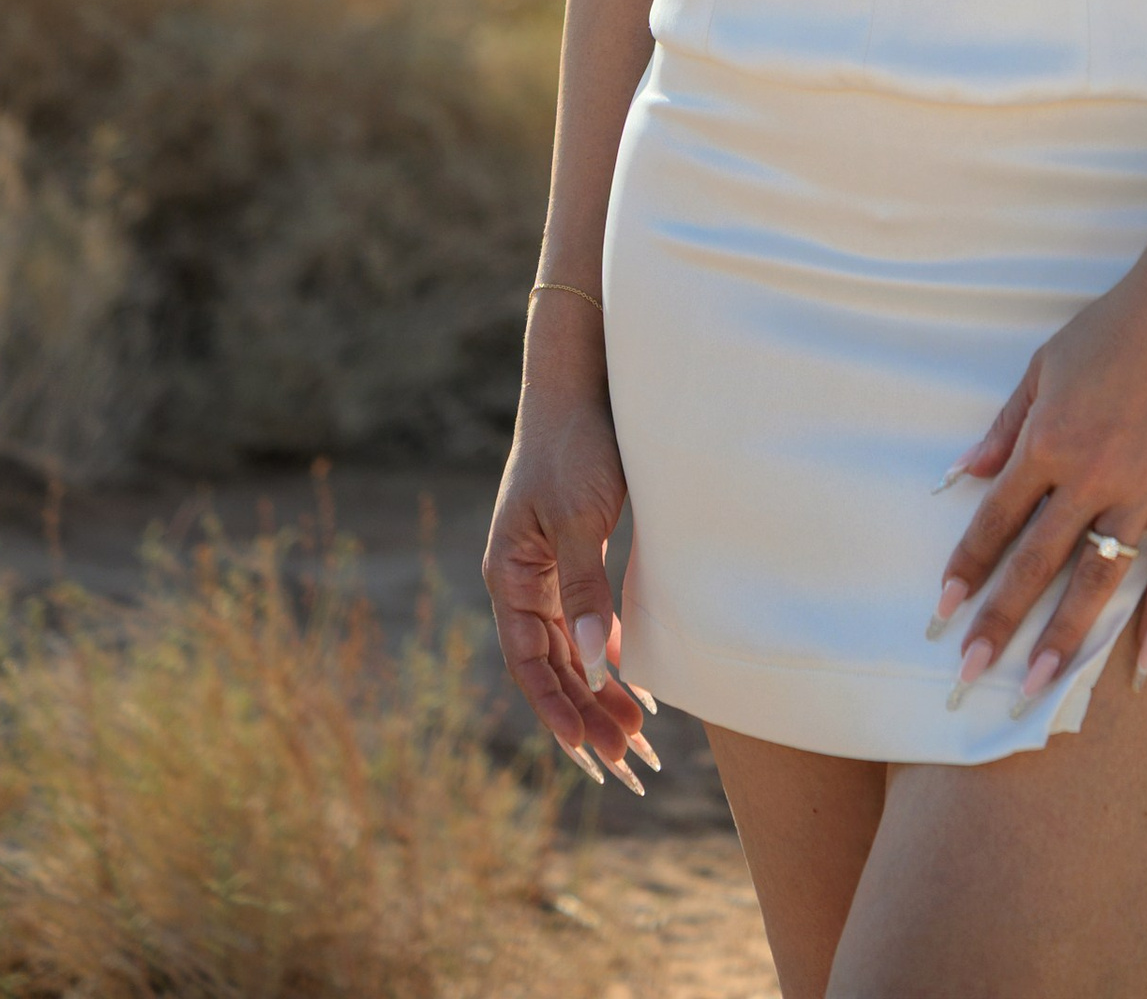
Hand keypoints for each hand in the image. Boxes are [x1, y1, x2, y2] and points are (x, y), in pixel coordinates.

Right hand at [482, 361, 660, 794]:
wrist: (582, 385)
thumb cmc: (576, 445)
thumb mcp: (581, 517)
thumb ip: (586, 588)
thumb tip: (596, 663)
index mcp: (509, 576)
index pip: (530, 665)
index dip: (559, 711)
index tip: (591, 752)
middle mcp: (522, 581)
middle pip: (552, 667)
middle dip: (587, 715)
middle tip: (629, 763)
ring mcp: (546, 570)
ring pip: (571, 650)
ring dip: (600, 692)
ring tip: (637, 737)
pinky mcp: (574, 556)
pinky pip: (586, 623)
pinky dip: (609, 655)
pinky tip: (637, 681)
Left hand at [925, 267, 1146, 716]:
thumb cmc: (1114, 325)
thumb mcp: (1044, 364)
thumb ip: (1005, 426)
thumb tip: (962, 476)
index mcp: (1049, 440)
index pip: (997, 519)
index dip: (968, 566)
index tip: (943, 609)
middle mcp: (1091, 475)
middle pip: (1037, 562)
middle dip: (999, 621)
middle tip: (971, 671)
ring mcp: (1145, 490)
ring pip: (1098, 580)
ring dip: (1064, 637)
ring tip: (1038, 686)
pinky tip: (1140, 664)